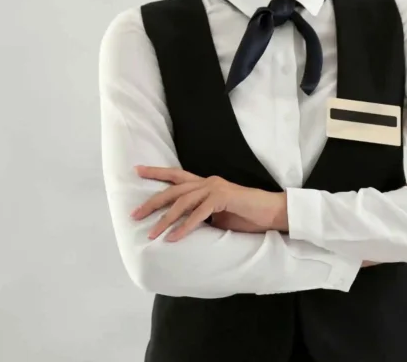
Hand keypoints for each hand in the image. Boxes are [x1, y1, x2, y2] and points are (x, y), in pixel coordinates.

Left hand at [131, 166, 284, 241]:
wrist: (272, 212)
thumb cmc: (247, 215)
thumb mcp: (218, 216)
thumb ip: (201, 215)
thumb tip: (181, 227)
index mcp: (206, 184)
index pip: (177, 175)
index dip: (157, 172)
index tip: (137, 170)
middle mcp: (208, 182)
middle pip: (173, 189)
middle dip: (152, 202)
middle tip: (134, 214)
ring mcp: (216, 188)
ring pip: (183, 202)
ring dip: (165, 220)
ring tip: (152, 234)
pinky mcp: (224, 198)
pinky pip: (199, 214)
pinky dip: (185, 227)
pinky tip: (173, 237)